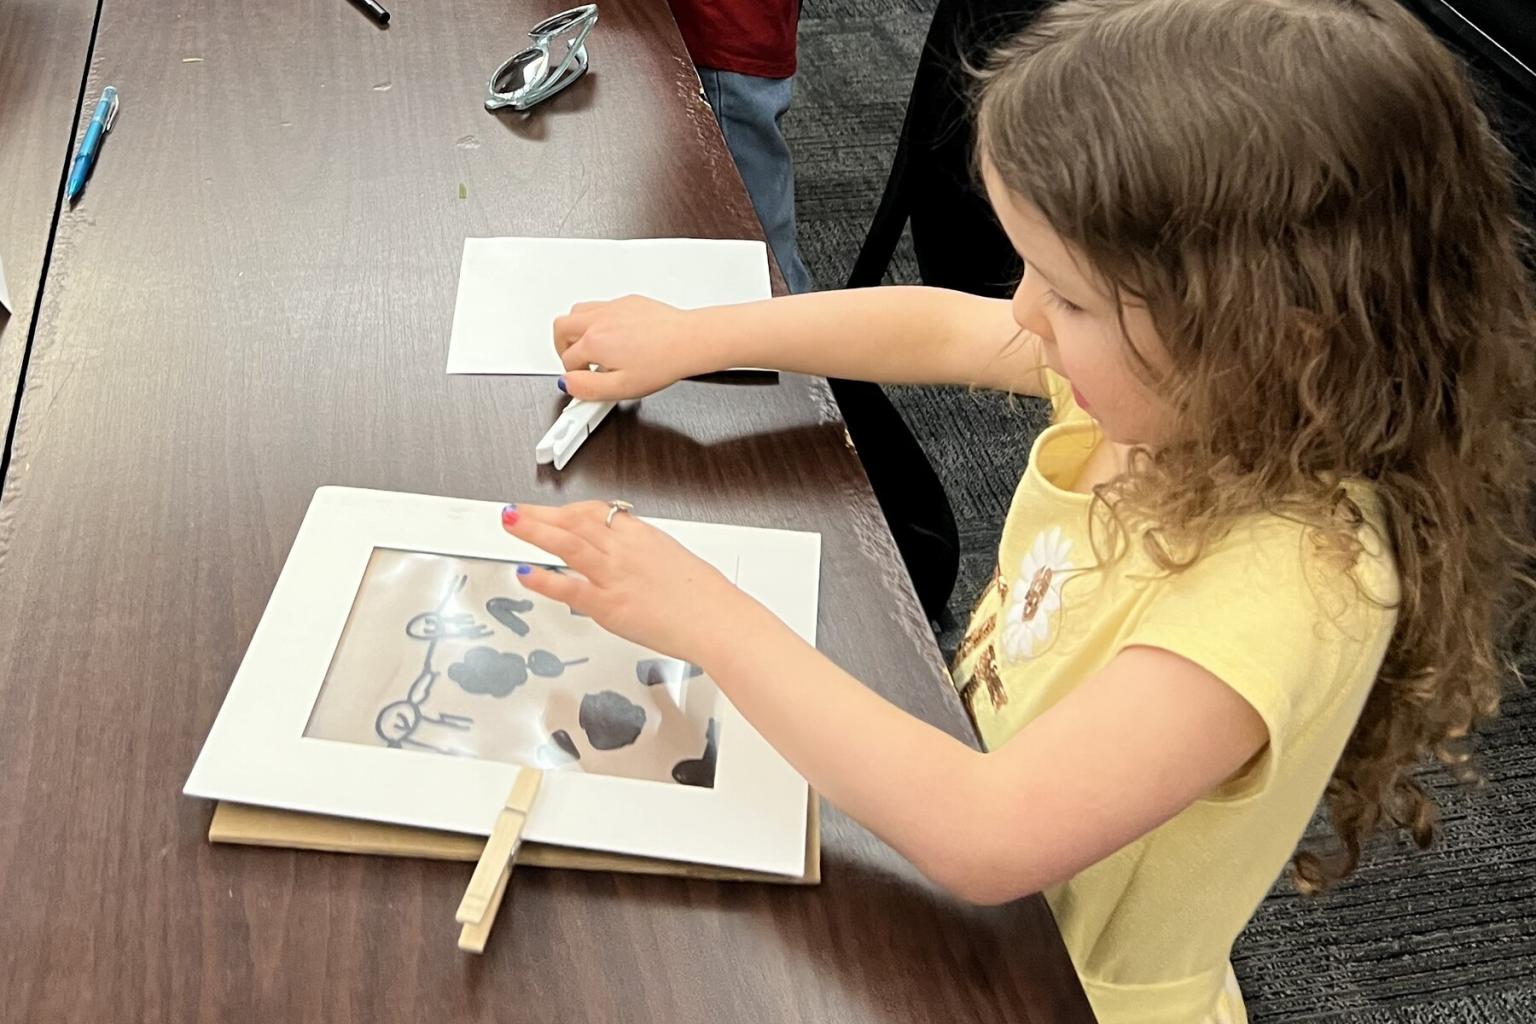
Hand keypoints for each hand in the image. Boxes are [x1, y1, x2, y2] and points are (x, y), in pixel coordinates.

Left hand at [499, 501, 751, 662]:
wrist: (716, 619)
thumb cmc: (703, 595)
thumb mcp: (673, 558)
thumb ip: (644, 555)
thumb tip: (629, 558)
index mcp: (641, 535)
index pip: (595, 512)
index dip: (568, 510)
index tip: (553, 511)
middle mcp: (623, 550)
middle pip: (574, 522)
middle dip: (540, 514)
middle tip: (516, 511)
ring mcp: (614, 576)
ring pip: (566, 544)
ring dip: (534, 532)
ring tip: (511, 524)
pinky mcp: (609, 605)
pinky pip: (570, 588)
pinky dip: (545, 580)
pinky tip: (527, 573)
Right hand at [552, 295, 717, 400]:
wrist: (689, 341)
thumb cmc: (663, 361)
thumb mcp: (622, 388)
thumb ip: (588, 388)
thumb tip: (567, 384)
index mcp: (594, 342)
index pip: (568, 360)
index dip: (574, 375)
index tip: (585, 381)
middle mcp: (599, 320)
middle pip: (561, 327)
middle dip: (562, 347)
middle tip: (574, 362)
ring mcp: (613, 308)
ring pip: (577, 311)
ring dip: (576, 329)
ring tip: (588, 347)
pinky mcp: (628, 301)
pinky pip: (601, 305)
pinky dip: (597, 319)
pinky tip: (612, 334)